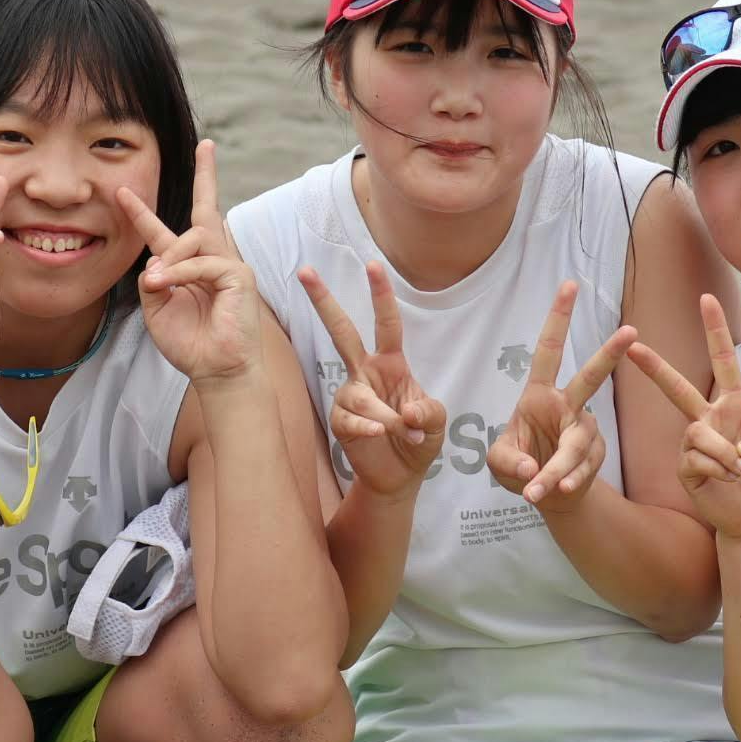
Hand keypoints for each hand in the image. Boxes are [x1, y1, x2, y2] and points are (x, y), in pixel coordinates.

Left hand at [120, 140, 258, 386]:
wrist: (216, 371)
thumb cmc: (190, 344)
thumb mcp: (157, 310)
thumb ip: (152, 280)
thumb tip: (157, 259)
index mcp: (187, 268)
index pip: (165, 233)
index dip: (142, 213)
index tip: (123, 191)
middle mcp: (211, 260)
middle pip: (207, 210)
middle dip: (207, 176)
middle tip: (207, 144)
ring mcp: (229, 265)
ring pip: (194, 238)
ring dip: (169, 260)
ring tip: (157, 284)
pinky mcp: (240, 277)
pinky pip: (204, 263)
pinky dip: (181, 273)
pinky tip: (166, 285)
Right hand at [299, 260, 445, 497]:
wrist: (400, 476)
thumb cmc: (420, 440)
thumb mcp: (437, 424)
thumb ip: (429, 414)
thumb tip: (407, 413)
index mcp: (391, 363)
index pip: (386, 323)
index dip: (381, 295)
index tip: (373, 265)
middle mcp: (365, 372)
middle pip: (340, 331)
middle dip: (323, 301)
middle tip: (304, 270)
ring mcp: (350, 395)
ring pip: (359, 396)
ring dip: (384, 417)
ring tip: (403, 432)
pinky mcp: (340, 420)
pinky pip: (350, 420)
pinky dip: (369, 429)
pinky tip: (380, 435)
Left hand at [487, 280, 635, 511]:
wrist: (547, 494)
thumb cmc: (520, 466)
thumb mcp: (499, 462)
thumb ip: (506, 463)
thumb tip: (531, 472)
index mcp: (539, 394)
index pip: (549, 350)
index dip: (558, 318)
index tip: (570, 284)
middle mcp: (566, 406)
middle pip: (590, 377)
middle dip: (609, 355)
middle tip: (630, 332)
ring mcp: (584, 429)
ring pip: (577, 442)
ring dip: (559, 467)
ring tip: (540, 488)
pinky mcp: (595, 455)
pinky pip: (582, 467)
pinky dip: (567, 480)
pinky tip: (558, 490)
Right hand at [629, 295, 740, 539]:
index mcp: (735, 404)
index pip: (724, 360)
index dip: (715, 330)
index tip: (706, 299)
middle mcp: (709, 418)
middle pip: (677, 387)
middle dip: (655, 367)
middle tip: (633, 346)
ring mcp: (694, 443)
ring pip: (698, 432)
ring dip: (725, 453)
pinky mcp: (685, 467)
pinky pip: (696, 458)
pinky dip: (719, 468)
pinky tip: (728, 479)